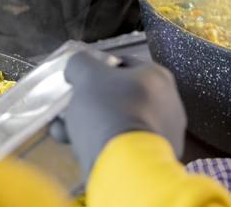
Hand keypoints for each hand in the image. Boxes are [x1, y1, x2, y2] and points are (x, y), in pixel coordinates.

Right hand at [57, 53, 186, 177]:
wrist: (125, 167)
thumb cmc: (109, 111)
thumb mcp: (86, 74)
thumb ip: (80, 63)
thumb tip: (77, 66)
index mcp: (157, 76)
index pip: (122, 63)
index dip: (96, 68)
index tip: (78, 80)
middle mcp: (167, 103)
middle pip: (118, 95)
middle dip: (89, 101)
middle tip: (69, 107)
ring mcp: (163, 134)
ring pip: (117, 121)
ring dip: (89, 125)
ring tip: (63, 131)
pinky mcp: (153, 160)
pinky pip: (123, 144)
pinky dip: (101, 144)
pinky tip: (76, 147)